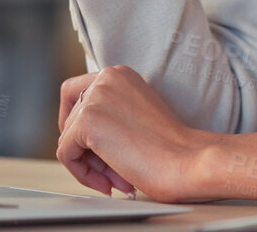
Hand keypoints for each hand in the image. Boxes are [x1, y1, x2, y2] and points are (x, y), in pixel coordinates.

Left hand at [55, 65, 256, 202]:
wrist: (190, 161)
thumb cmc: (173, 148)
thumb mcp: (136, 116)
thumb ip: (110, 115)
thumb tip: (77, 137)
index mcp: (119, 73)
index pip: (77, 94)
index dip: (81, 127)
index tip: (96, 150)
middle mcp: (105, 77)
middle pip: (71, 117)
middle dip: (88, 149)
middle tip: (111, 171)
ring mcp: (95, 96)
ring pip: (68, 138)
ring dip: (90, 165)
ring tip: (118, 179)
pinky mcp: (87, 121)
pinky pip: (65, 153)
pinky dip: (82, 173)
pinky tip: (109, 182)